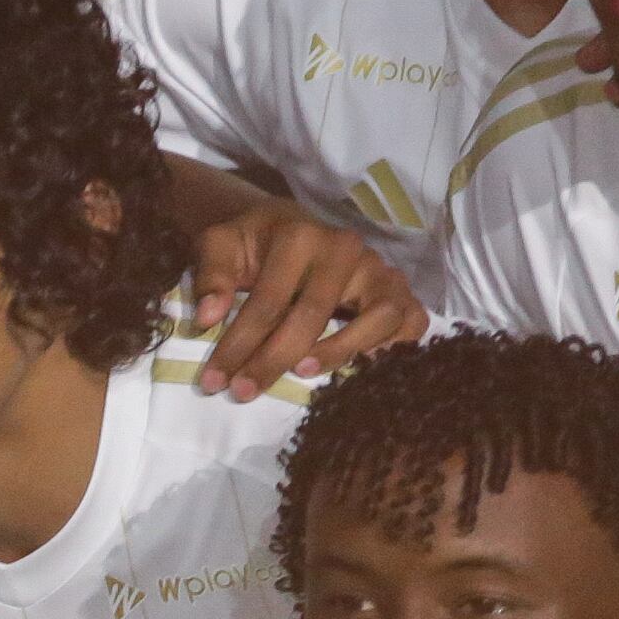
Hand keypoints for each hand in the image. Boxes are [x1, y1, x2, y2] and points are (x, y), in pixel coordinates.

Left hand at [184, 200, 422, 393]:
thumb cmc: (255, 244)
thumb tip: (207, 318)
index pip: (268, 300)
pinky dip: (391, 349)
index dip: (239, 344)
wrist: (291, 227)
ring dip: (341, 352)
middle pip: (314, 314)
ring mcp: (380, 271)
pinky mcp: (401, 290)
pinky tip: (355, 372)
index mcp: (301, 237)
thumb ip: (210, 275)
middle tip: (243, 392)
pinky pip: (411, 323)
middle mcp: (347, 250)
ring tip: (302, 374)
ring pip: (377, 316)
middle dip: (274, 359)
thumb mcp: (221, 245)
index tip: (214, 380)